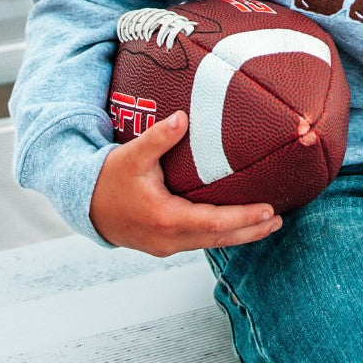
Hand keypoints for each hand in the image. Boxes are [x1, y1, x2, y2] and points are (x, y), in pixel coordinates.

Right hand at [90, 110, 281, 254]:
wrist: (84, 204)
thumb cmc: (110, 178)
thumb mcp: (133, 154)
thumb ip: (159, 137)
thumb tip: (183, 117)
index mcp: (165, 218)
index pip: (213, 223)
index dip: (242, 218)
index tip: (268, 210)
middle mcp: (168, 238)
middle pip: (218, 239)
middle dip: (250, 230)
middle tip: (277, 220)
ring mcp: (166, 245)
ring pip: (210, 243)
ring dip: (240, 235)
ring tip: (268, 224)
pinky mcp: (164, 244)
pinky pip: (200, 241)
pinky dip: (222, 234)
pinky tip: (238, 226)